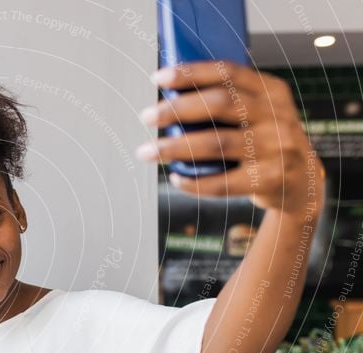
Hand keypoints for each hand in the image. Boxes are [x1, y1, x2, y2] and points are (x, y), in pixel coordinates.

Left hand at [136, 61, 324, 217]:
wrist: (302, 181)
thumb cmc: (264, 142)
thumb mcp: (257, 114)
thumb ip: (227, 104)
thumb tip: (169, 101)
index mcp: (271, 91)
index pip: (228, 72)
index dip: (191, 73)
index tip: (158, 78)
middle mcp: (276, 115)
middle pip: (220, 104)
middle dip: (177, 109)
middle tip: (146, 116)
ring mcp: (277, 147)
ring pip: (216, 144)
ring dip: (175, 148)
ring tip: (147, 151)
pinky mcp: (271, 178)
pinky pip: (224, 182)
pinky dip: (195, 182)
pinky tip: (176, 178)